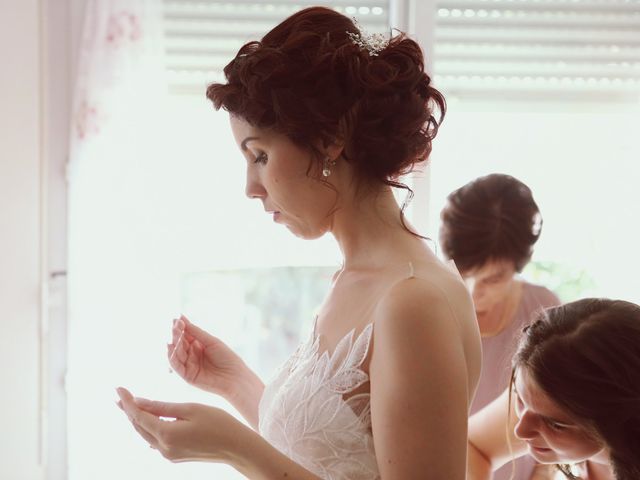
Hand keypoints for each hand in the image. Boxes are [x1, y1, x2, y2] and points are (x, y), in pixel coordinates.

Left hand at [116, 387, 247, 463]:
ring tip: (129, 405)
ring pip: (146, 434)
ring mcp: (169, 454)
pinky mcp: (176, 456)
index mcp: (166, 434)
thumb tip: (139, 402)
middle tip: (120, 395)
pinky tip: (149, 420)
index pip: (138, 415)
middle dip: (129, 410)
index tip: (119, 388)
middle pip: (139, 426)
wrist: (237, 447)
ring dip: (138, 419)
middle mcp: (163, 448)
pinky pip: (156, 440)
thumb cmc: (218, 423)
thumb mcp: (190, 409)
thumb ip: (163, 407)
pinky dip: (149, 427)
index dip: (127, 401)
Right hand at [168, 315, 249, 398]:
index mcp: (198, 345)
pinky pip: (176, 366)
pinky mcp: (187, 376)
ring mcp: (189, 365)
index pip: (186, 334)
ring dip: (174, 343)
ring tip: (174, 332)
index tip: (177, 318)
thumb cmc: (227, 357)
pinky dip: (172, 356)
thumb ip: (196, 332)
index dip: (181, 326)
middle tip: (175, 325)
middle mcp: (192, 354)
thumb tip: (181, 318)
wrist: (235, 377)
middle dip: (177, 333)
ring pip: (177, 353)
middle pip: (180, 343)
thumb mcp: (211, 341)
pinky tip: (170, 347)